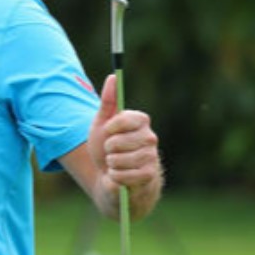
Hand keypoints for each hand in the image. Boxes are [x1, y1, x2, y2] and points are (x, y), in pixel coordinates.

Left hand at [89, 73, 161, 196]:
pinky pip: (124, 175)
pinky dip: (116, 177)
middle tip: (111, 152)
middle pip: (118, 141)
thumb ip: (108, 101)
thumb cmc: (106, 148)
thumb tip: (113, 77)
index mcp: (140, 121)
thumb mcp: (102, 123)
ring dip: (111, 164)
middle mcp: (150, 137)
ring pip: (120, 159)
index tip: (108, 132)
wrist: (110, 176)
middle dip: (108, 149)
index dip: (111, 128)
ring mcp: (152, 157)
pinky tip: (120, 176)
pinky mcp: (150, 175)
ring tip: (115, 164)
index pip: (124, 119)